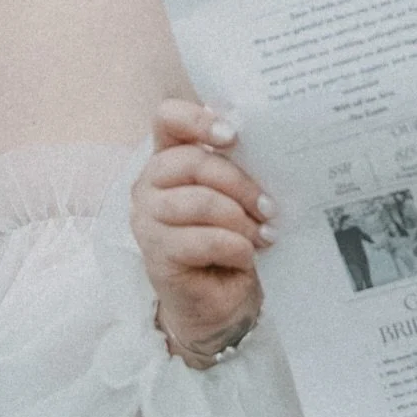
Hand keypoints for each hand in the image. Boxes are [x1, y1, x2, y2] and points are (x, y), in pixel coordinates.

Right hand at [130, 101, 271, 366]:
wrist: (222, 297)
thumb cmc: (232, 235)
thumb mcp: (239, 194)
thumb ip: (240, 164)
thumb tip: (267, 140)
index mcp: (170, 159)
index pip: (167, 119)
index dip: (198, 119)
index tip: (232, 135)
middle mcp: (149, 185)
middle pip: (191, 161)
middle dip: (239, 183)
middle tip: (269, 205)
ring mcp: (146, 221)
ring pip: (198, 202)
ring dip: (240, 219)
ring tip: (263, 233)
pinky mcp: (156, 255)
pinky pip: (202, 240)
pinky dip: (235, 246)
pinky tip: (248, 254)